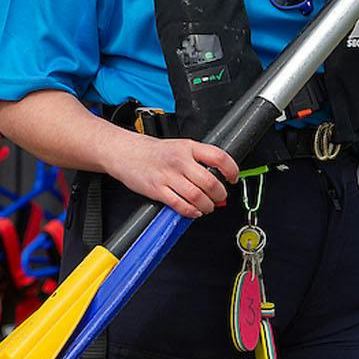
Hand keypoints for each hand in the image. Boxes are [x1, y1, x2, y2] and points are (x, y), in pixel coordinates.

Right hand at [105, 135, 237, 217]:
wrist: (126, 152)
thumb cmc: (153, 152)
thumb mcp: (179, 146)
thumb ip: (198, 159)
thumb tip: (218, 175)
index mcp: (188, 147)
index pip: (218, 157)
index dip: (231, 170)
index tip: (233, 178)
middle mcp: (179, 161)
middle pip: (210, 182)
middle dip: (219, 194)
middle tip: (220, 197)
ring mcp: (168, 176)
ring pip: (197, 196)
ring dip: (207, 206)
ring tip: (207, 206)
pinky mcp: (157, 190)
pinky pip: (180, 205)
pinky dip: (191, 211)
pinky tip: (193, 210)